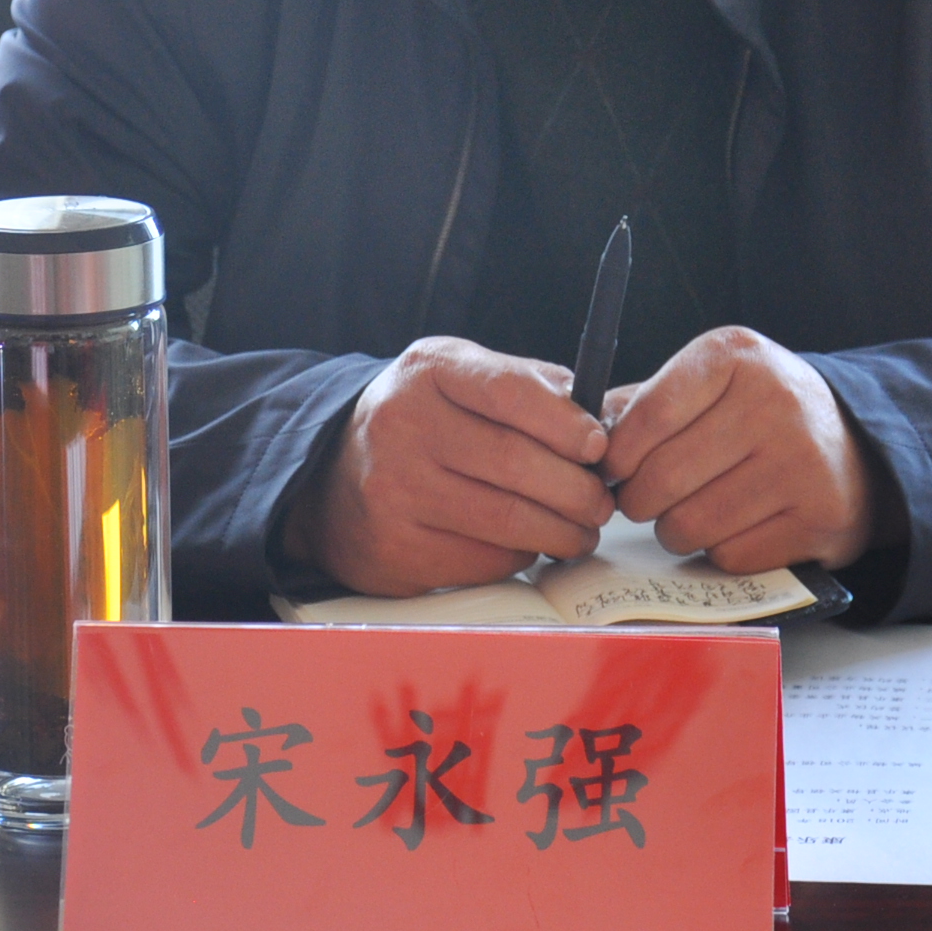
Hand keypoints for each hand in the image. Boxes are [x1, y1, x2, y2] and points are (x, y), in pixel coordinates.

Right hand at [284, 337, 612, 597]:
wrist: (331, 481)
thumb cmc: (418, 423)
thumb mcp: (457, 376)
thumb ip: (524, 383)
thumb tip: (598, 413)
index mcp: (427, 371)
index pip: (508, 391)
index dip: (565, 423)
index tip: (597, 446)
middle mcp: (402, 426)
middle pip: (515, 463)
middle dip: (576, 489)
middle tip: (600, 501)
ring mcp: (394, 491)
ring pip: (506, 520)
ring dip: (562, 531)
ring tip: (581, 529)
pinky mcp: (398, 549)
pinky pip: (485, 559)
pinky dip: (521, 555)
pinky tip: (530, 545)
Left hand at [598, 326, 880, 572]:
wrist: (857, 444)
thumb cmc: (762, 413)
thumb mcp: (712, 381)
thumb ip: (645, 402)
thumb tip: (584, 438)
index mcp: (736, 356)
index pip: (648, 416)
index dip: (616, 455)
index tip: (611, 469)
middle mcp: (774, 403)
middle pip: (662, 477)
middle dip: (637, 499)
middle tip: (641, 499)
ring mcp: (801, 463)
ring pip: (690, 524)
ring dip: (673, 529)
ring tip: (686, 511)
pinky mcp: (818, 518)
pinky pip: (729, 555)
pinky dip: (717, 550)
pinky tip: (732, 526)